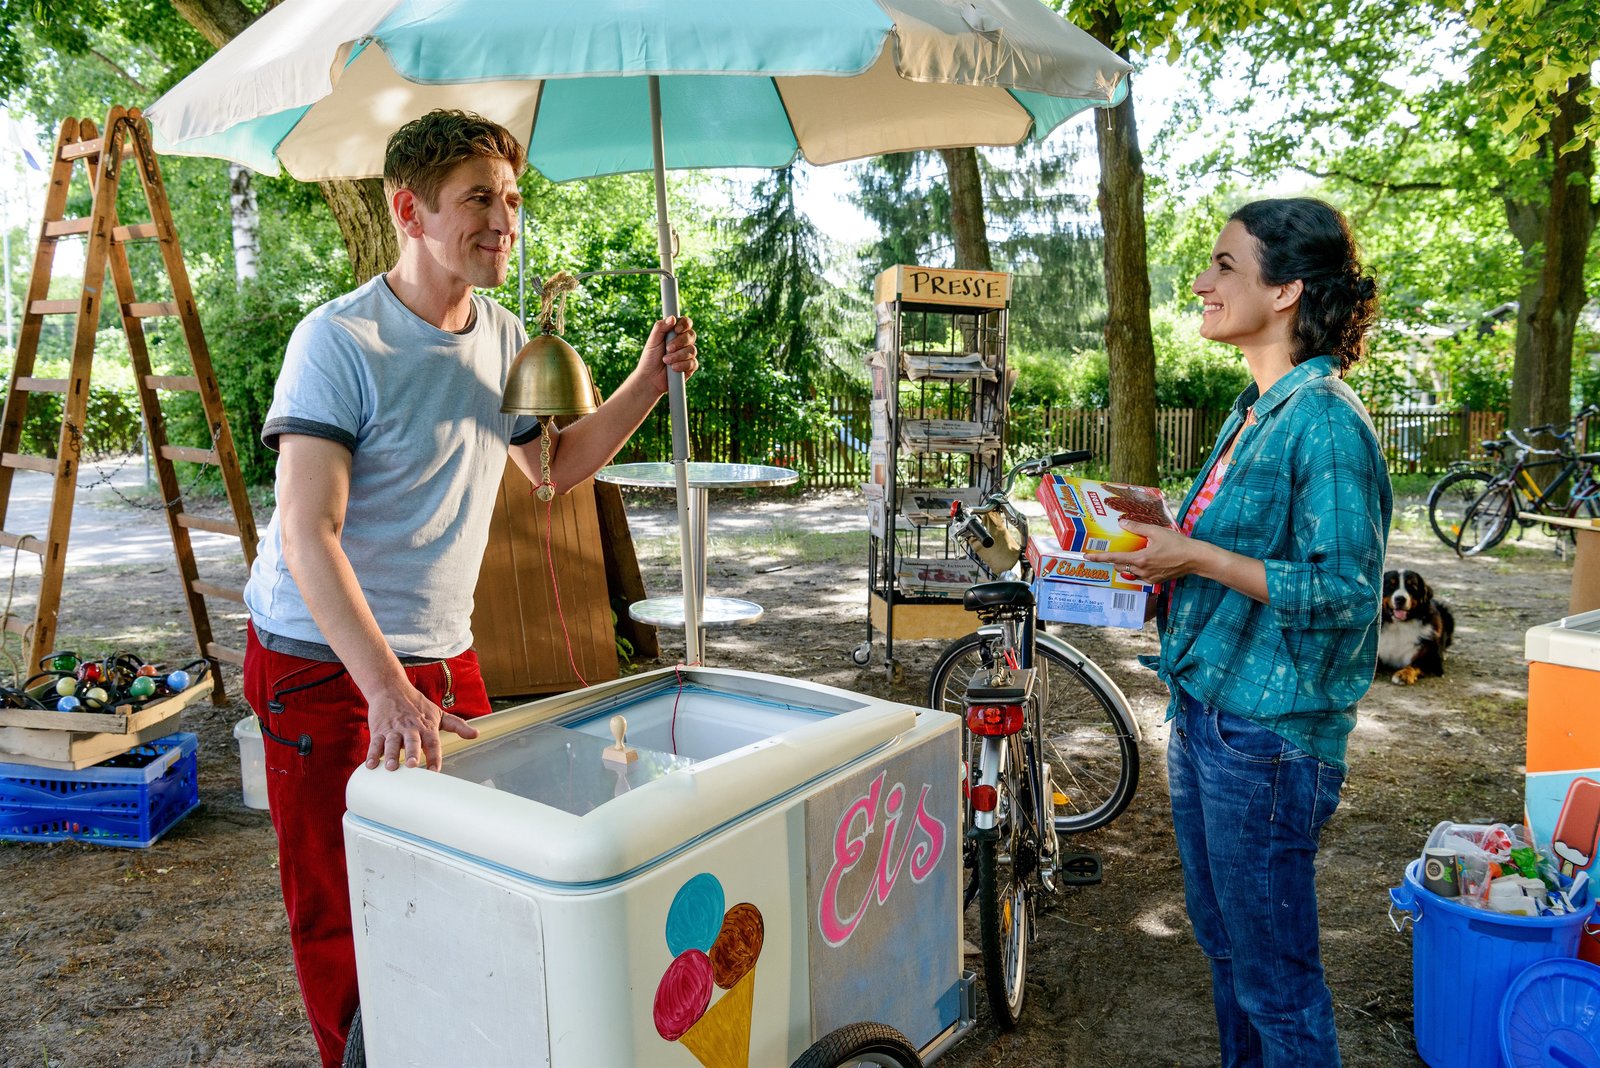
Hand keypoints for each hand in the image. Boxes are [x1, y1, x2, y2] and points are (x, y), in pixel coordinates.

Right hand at [364, 681, 479, 771]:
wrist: (392, 688)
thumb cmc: (417, 705)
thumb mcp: (439, 713)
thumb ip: (457, 725)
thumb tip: (475, 734)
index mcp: (426, 727)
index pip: (432, 742)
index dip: (434, 756)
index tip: (434, 770)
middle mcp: (410, 728)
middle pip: (412, 742)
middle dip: (412, 753)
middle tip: (411, 765)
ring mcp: (394, 729)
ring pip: (392, 743)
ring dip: (391, 756)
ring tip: (391, 767)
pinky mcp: (379, 730)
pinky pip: (375, 744)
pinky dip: (373, 754)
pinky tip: (371, 765)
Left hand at [638, 315, 697, 393]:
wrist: (649, 378)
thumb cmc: (650, 358)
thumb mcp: (652, 341)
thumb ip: (660, 327)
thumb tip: (672, 318)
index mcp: (675, 333)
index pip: (686, 323)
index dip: (684, 324)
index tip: (676, 329)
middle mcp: (683, 343)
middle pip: (691, 335)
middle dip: (679, 342)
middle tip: (668, 348)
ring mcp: (688, 355)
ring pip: (692, 350)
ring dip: (678, 355)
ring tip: (666, 360)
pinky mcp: (690, 367)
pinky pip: (693, 363)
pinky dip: (682, 365)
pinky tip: (673, 368)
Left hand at [1083, 519, 1206, 585]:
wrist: (1195, 559)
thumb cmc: (1178, 544)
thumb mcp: (1157, 532)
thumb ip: (1138, 528)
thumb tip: (1122, 523)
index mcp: (1141, 559)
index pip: (1114, 559)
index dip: (1099, 557)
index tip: (1087, 556)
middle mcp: (1142, 571)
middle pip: (1120, 566)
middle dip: (1114, 559)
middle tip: (1112, 550)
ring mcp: (1149, 578)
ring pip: (1129, 572)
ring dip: (1126, 564)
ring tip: (1130, 554)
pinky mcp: (1156, 580)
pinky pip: (1140, 576)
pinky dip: (1137, 568)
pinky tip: (1145, 560)